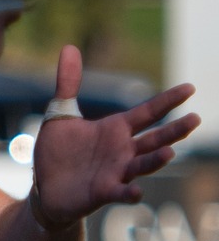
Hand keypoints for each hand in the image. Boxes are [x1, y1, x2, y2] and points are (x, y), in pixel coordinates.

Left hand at [32, 45, 197, 228]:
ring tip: (170, 152)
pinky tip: (136, 192)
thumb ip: (68, 84)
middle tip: (195, 118)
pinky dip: (129, 192)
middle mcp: (123, 150)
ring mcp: (116, 172)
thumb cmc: (58, 152)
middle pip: (154, 139)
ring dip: (155, 160)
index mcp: (116, 129)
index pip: (148, 112)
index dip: (168, 100)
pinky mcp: (103, 192)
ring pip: (142, 165)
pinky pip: (120, 192)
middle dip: (174, 130)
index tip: (190, 87)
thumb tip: (69, 47)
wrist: (45, 188)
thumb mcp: (61, 114)